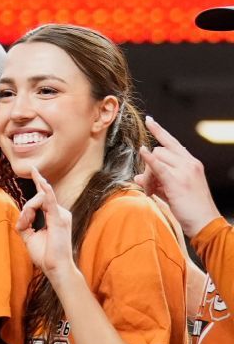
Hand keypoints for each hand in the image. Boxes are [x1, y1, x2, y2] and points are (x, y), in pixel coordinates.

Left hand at [16, 168, 74, 278]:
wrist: (56, 268)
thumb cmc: (45, 254)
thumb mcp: (29, 236)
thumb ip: (24, 222)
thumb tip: (22, 214)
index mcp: (54, 215)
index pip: (44, 195)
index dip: (39, 181)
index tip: (34, 169)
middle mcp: (60, 212)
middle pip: (38, 197)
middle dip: (27, 209)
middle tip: (23, 224)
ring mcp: (61, 214)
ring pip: (39, 198)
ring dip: (28, 211)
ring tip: (26, 224)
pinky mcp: (59, 218)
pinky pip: (49, 200)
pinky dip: (42, 194)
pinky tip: (41, 182)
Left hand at [137, 116, 221, 237]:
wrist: (205, 222)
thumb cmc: (191, 208)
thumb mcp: (173, 191)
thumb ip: (157, 181)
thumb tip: (138, 177)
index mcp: (191, 163)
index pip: (173, 142)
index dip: (160, 131)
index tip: (150, 120)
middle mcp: (189, 163)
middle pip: (159, 150)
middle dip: (149, 165)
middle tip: (148, 185)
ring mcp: (184, 171)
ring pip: (156, 158)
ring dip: (148, 174)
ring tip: (151, 191)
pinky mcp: (177, 181)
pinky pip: (158, 165)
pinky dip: (149, 158)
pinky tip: (142, 151)